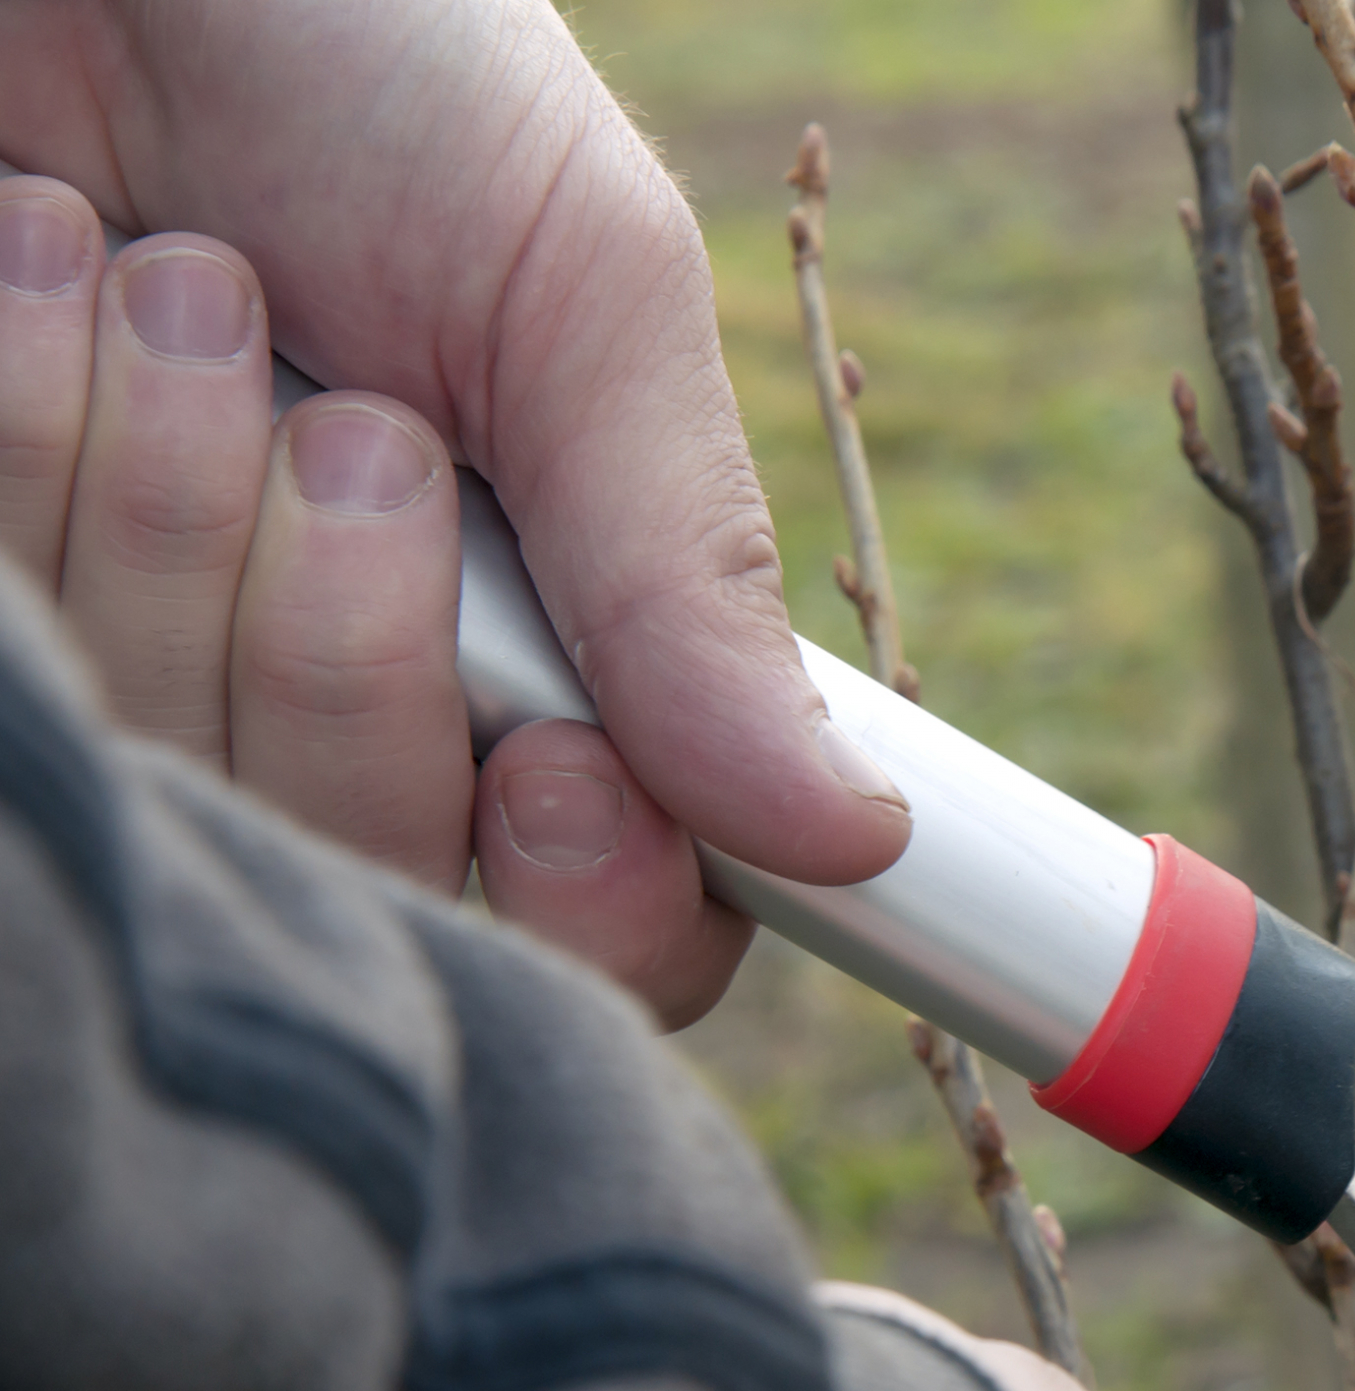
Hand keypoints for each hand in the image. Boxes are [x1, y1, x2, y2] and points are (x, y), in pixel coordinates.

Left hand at [0, 2, 910, 1022]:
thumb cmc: (370, 56)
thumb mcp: (585, 291)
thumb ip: (694, 576)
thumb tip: (860, 837)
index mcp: (560, 651)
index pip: (617, 931)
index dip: (593, 897)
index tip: (556, 764)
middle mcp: (352, 696)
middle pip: (383, 877)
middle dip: (352, 641)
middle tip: (353, 421)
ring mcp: (142, 672)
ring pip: (177, 775)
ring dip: (177, 494)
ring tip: (175, 279)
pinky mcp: (0, 635)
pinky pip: (14, 682)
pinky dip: (28, 438)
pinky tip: (37, 275)